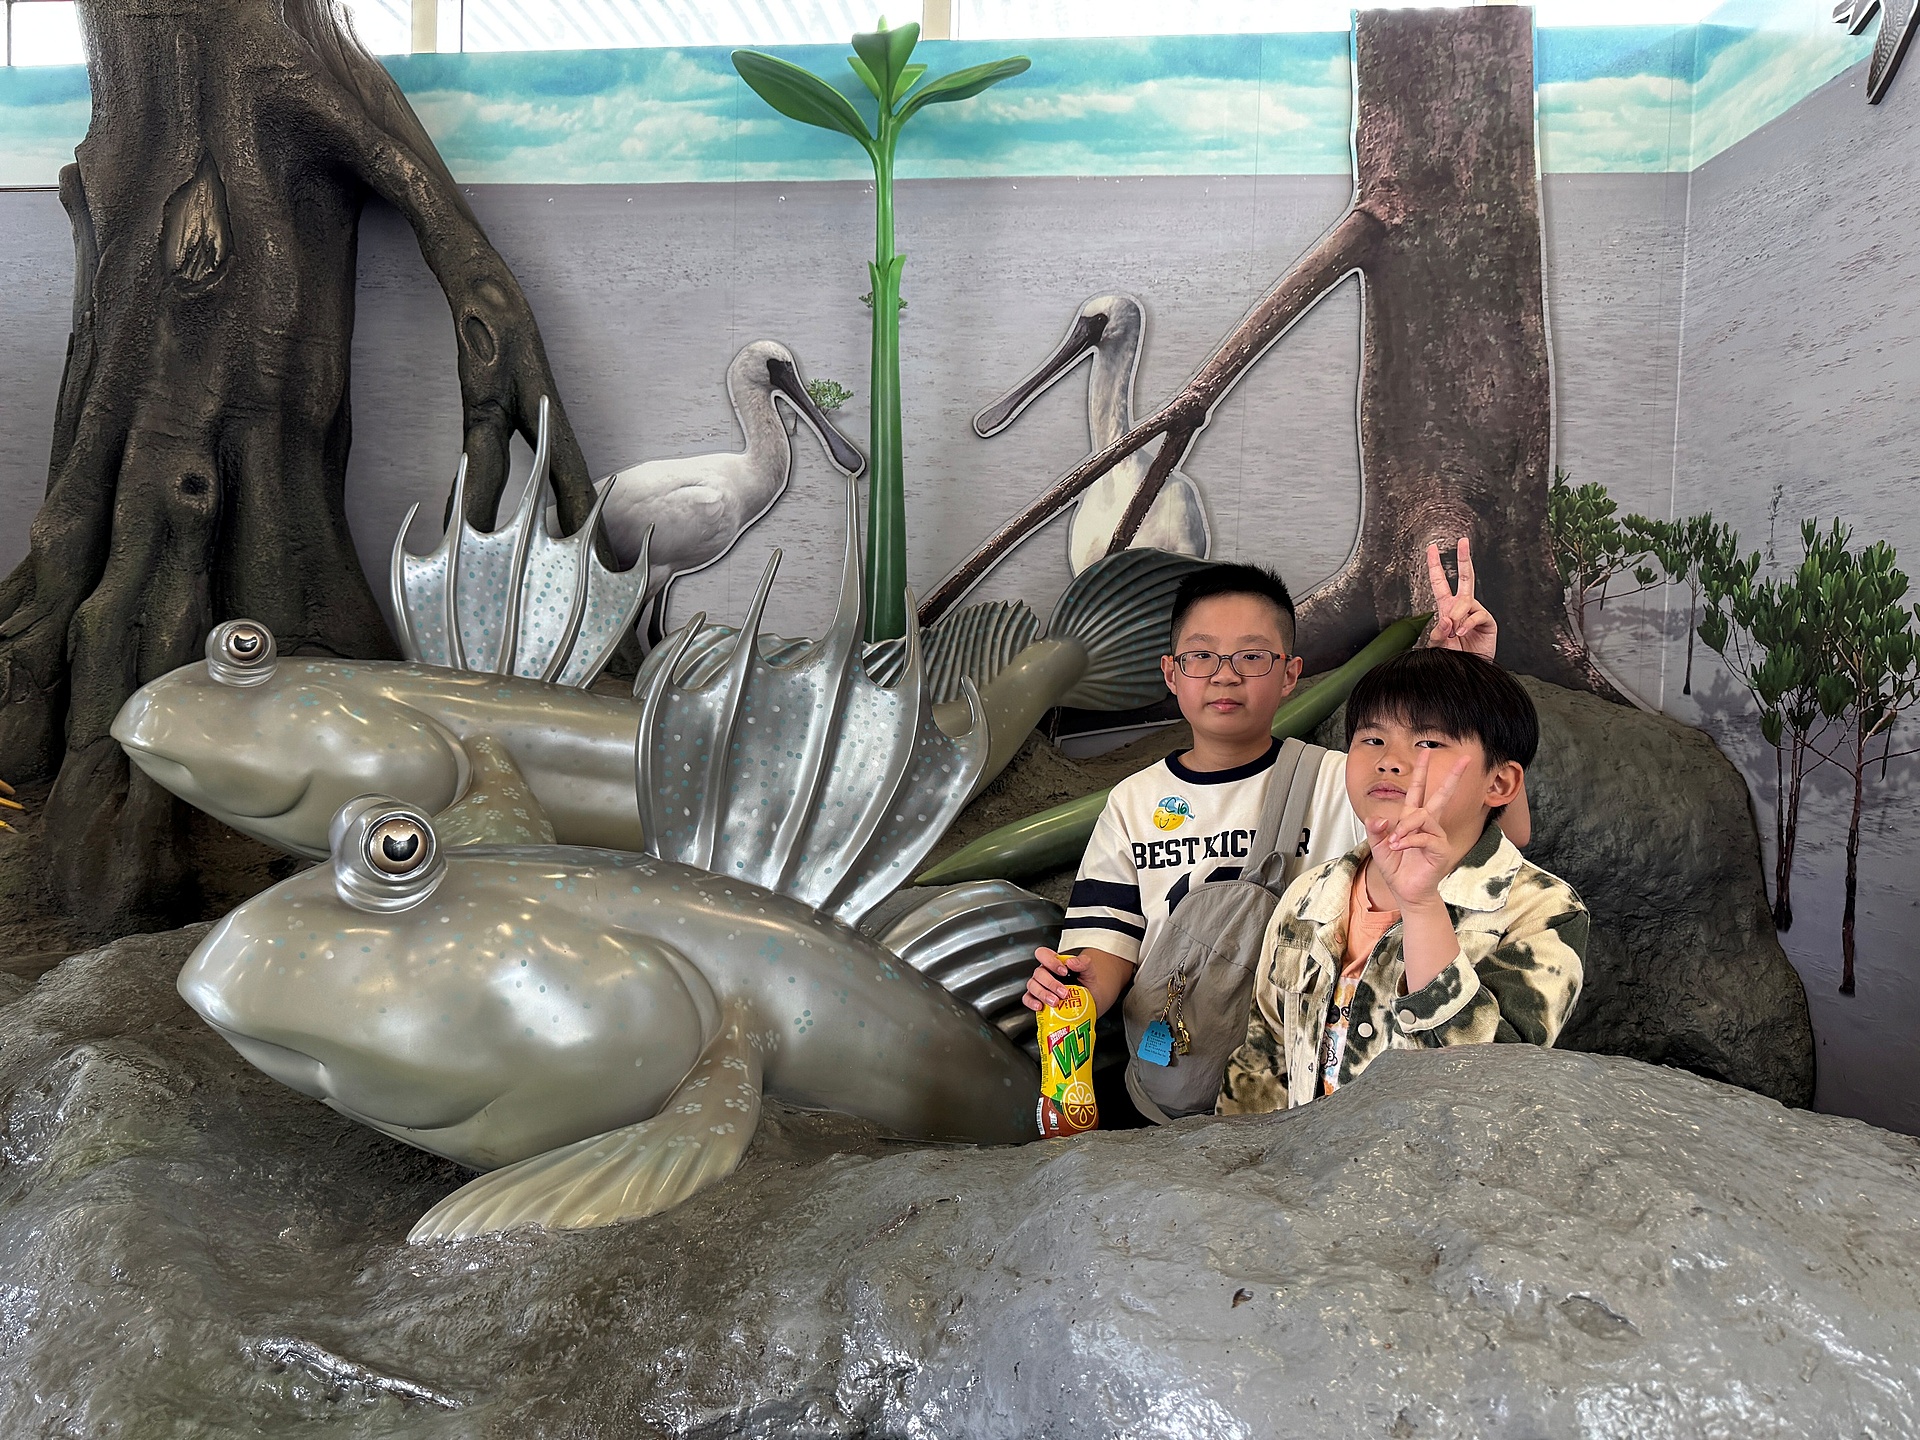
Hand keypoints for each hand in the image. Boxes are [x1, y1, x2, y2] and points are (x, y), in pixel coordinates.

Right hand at [1024, 947, 1091, 1011]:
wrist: (1091, 998)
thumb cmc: (1087, 982)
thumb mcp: (1089, 970)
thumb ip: (1083, 962)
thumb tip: (1071, 962)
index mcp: (1054, 962)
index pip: (1043, 954)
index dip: (1050, 961)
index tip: (1064, 971)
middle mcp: (1044, 973)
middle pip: (1039, 973)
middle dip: (1051, 983)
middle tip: (1064, 993)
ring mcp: (1039, 986)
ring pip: (1032, 986)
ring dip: (1043, 994)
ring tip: (1055, 1002)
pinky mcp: (1037, 999)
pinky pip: (1028, 999)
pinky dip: (1032, 1002)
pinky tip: (1040, 1006)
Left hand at [1366, 749, 1473, 910]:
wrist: (1405, 891)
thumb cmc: (1396, 867)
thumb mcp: (1378, 846)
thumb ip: (1375, 830)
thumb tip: (1378, 818)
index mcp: (1412, 819)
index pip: (1418, 790)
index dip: (1421, 771)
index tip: (1425, 752)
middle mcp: (1428, 824)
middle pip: (1440, 795)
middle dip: (1452, 777)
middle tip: (1465, 759)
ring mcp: (1437, 836)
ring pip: (1424, 817)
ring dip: (1406, 827)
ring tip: (1395, 842)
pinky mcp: (1440, 849)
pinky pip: (1424, 837)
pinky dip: (1409, 840)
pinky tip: (1400, 847)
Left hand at [1426, 538, 1495, 658]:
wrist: (1468, 671)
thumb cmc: (1453, 657)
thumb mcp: (1438, 644)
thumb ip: (1438, 632)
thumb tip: (1445, 618)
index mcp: (1447, 606)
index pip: (1440, 582)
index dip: (1435, 565)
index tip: (1431, 549)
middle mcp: (1462, 606)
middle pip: (1465, 577)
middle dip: (1463, 558)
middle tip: (1463, 541)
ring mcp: (1476, 612)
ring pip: (1465, 601)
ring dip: (1456, 616)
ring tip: (1454, 632)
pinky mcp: (1487, 621)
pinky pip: (1476, 615)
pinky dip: (1467, 624)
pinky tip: (1462, 632)